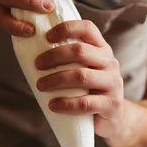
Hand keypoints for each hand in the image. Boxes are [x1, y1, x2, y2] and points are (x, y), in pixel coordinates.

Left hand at [34, 20, 125, 135]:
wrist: (113, 118)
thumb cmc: (90, 90)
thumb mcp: (85, 69)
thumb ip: (69, 60)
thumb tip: (33, 54)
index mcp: (102, 49)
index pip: (87, 28)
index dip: (67, 28)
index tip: (47, 37)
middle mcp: (110, 62)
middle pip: (80, 51)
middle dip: (54, 56)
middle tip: (37, 64)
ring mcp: (113, 83)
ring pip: (81, 76)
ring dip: (56, 80)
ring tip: (40, 86)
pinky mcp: (111, 104)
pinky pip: (85, 103)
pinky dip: (65, 104)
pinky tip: (53, 105)